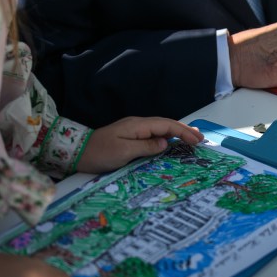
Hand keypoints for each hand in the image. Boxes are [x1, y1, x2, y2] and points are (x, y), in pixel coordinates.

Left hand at [77, 117, 204, 173]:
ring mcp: (133, 129)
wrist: (76, 152)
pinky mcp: (129, 136)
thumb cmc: (99, 153)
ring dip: (177, 133)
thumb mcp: (124, 152)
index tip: (197, 140)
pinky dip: (167, 136)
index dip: (183, 132)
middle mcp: (138, 124)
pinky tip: (171, 141)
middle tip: (200, 138)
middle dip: (184, 130)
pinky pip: (154, 134)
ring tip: (192, 138)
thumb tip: (165, 144)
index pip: (166, 125)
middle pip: (166, 124)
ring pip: (161, 128)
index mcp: (138, 126)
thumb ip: (146, 147)